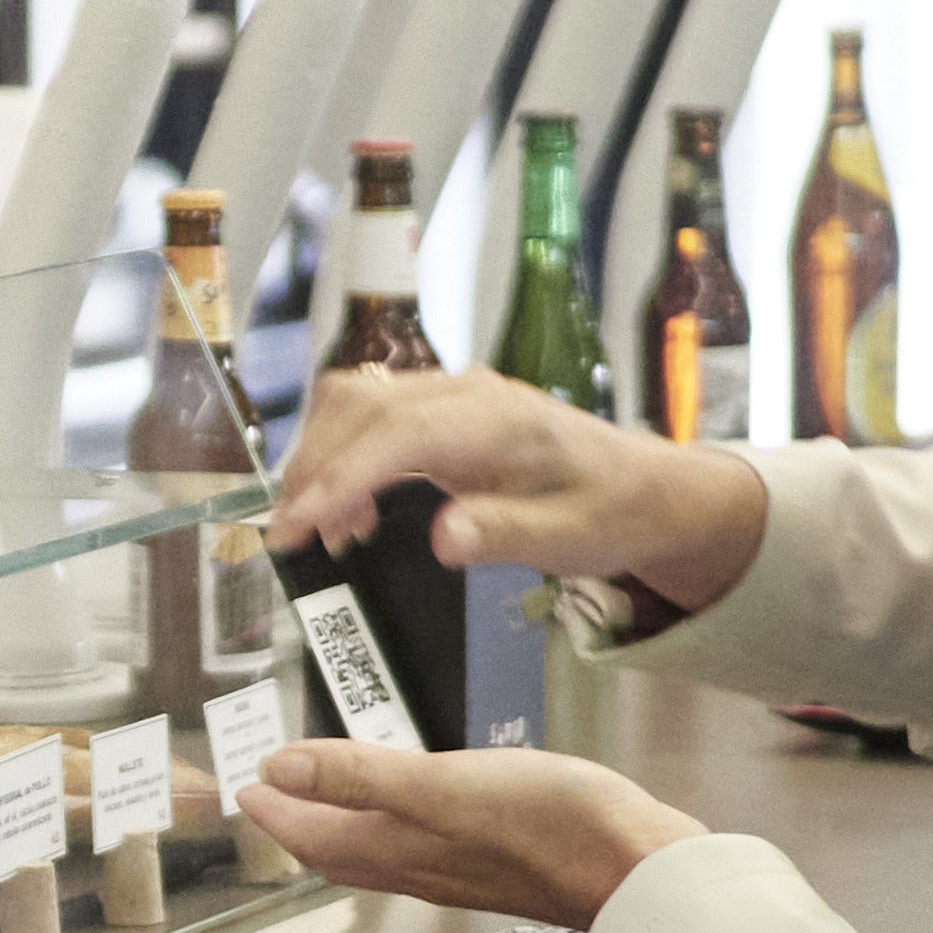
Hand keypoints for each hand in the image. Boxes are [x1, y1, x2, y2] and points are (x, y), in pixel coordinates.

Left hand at [234, 740, 707, 931]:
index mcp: (397, 849)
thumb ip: (360, 776)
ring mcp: (462, 868)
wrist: (639, 871)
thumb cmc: (549, 824)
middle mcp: (421, 867)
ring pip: (381, 852)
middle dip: (300, 821)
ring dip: (345, 823)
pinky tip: (417, 806)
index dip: (275, 811)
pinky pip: (425, 845)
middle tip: (271, 790)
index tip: (244, 784)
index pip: (313, 835)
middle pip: (341, 850)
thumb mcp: (441, 784)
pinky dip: (399, 823)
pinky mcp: (501, 860)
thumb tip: (278, 769)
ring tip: (326, 794)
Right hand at [264, 366, 769, 613]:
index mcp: (500, 420)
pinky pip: (371, 417)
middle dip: (312, 466)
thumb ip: (507, 534)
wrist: (645, 487)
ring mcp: (451, 394)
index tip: (297, 524)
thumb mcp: (571, 539)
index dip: (342, 477)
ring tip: (317, 532)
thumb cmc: (609, 513)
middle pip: (362, 404)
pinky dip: (341, 458)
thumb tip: (444, 537)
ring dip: (320, 460)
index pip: (401, 434)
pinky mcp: (440, 409)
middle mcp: (467, 393)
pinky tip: (348, 516)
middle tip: (287, 537)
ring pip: (356, 402)